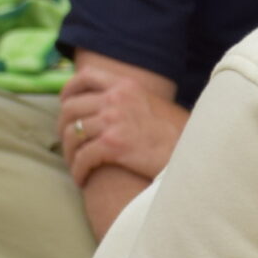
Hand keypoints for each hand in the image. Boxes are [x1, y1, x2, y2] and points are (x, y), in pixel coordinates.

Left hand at [57, 60, 186, 186]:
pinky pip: (83, 157)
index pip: (86, 77)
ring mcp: (113, 121)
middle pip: (71, 108)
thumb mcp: (156, 105)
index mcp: (126, 86)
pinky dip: (78, 170)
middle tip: (67, 143)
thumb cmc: (180, 135)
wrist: (195, 155)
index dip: (69, 90)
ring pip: (72, 134)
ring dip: (70, 153)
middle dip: (63, 127)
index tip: (65, 103)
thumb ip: (133, 101)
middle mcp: (116, 99)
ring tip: (76, 165)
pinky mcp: (112, 146)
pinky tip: (82, 179)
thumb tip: (116, 109)